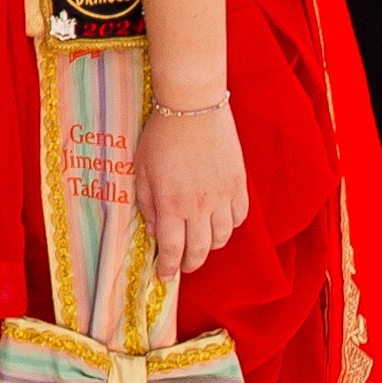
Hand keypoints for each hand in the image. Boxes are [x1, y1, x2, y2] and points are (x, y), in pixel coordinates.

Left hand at [132, 95, 249, 276]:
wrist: (193, 107)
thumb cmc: (160, 137)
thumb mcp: (142, 171)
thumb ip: (147, 205)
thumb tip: (154, 233)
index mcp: (171, 205)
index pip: (171, 250)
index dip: (167, 268)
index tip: (164, 275)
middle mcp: (199, 206)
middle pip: (199, 251)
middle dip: (189, 264)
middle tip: (182, 266)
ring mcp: (222, 196)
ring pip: (222, 238)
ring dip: (210, 246)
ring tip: (200, 242)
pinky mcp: (239, 185)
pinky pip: (239, 218)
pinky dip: (229, 226)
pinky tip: (219, 222)